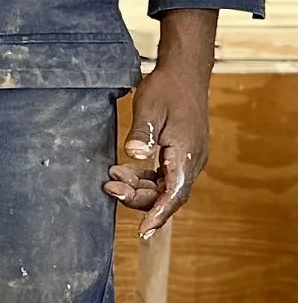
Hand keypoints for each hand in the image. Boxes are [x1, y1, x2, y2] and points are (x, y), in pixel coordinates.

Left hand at [107, 9, 216, 238]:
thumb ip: (141, 133)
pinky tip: (123, 171)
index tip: (143, 231)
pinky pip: (164, 175)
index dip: (158, 214)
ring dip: (139, 187)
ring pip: (164, 186)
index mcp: (187, 154)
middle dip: (138, 198)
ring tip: (112, 179)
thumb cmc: (168, 87)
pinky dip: (144, 178)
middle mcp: (192, 160)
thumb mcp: (148, 108)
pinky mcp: (182, 153)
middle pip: (167, 195)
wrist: (186, 71)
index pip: (174, 193)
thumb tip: (134, 155)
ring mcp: (188, 158)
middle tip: (110, 189)